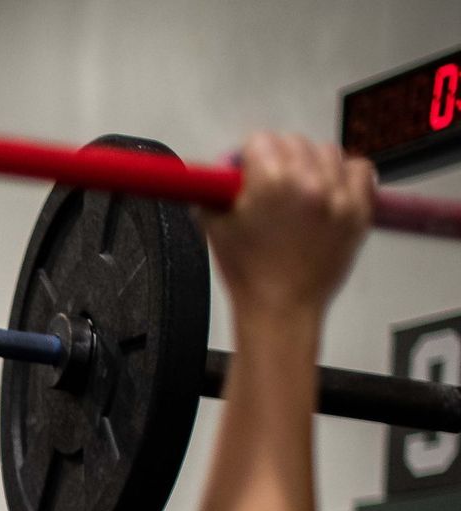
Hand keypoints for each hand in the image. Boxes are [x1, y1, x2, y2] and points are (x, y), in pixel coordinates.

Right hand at [205, 135, 373, 322]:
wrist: (281, 308)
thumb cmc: (250, 274)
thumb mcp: (215, 228)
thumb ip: (211, 190)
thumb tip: (214, 170)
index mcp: (269, 183)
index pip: (260, 140)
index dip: (248, 157)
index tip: (247, 171)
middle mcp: (307, 183)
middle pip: (294, 141)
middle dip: (279, 158)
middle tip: (271, 184)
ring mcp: (337, 196)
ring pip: (327, 151)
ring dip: (312, 164)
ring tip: (301, 190)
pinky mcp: (359, 210)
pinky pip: (360, 169)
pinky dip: (346, 174)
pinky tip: (329, 190)